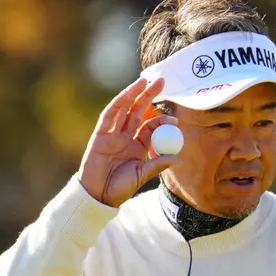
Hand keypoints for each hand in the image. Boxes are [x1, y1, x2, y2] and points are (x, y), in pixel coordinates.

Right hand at [77, 76, 179, 207]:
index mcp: (138, 146)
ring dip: (134, 94)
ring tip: (145, 80)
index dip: (161, 120)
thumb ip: (157, 164)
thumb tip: (178, 159)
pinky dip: (118, 103)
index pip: (151, 127)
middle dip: (149, 95)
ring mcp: (113, 134)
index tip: (174, 118)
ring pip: (125, 108)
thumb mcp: (141, 175)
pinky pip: (110, 115)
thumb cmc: (119, 188)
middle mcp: (126, 137)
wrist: (97, 195)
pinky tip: (128, 93)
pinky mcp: (100, 133)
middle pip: (139, 111)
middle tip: (162, 80)